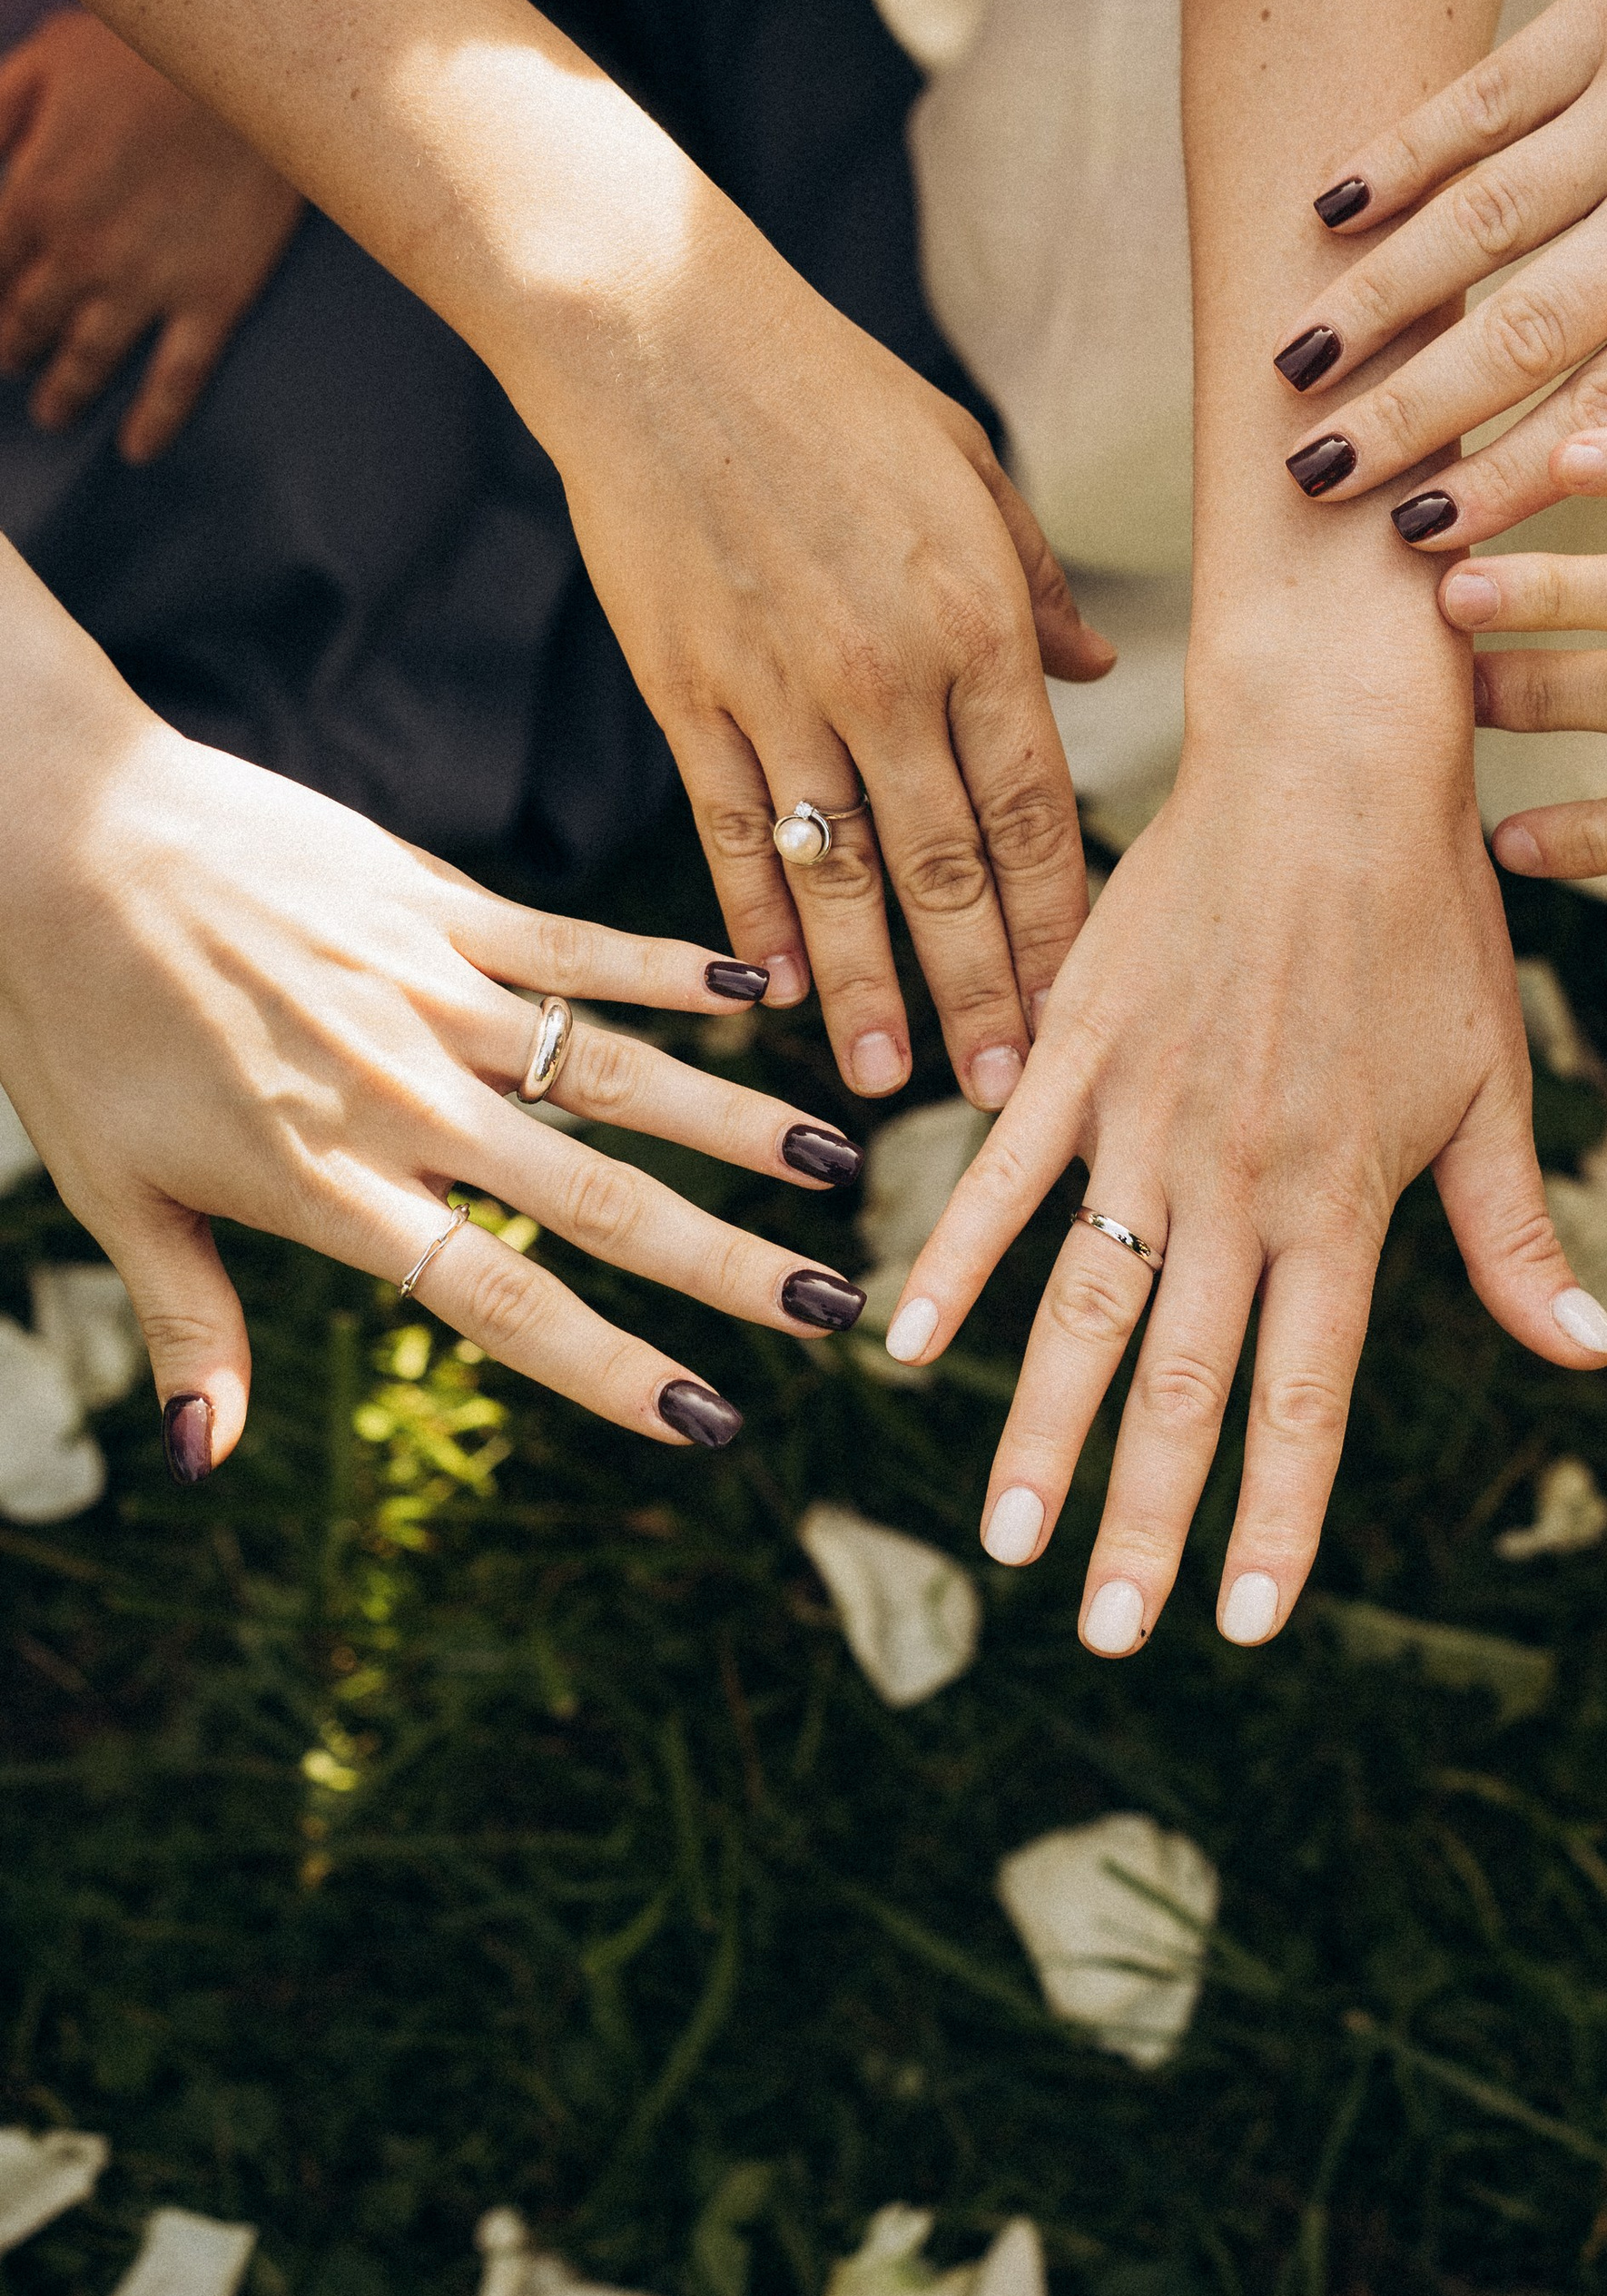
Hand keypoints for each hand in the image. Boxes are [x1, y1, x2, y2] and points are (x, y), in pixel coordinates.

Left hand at [0, 9, 301, 457]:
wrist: (252, 65)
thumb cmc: (146, 47)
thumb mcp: (44, 62)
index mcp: (33, 193)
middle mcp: (80, 253)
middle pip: (28, 322)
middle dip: (9, 351)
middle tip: (7, 367)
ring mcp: (149, 282)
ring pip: (90, 358)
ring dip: (63, 392)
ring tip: (52, 412)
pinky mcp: (214, 296)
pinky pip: (178, 377)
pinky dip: (154, 420)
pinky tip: (137, 449)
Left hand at [0, 674, 881, 1477]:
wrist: (53, 833)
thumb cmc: (70, 1021)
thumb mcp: (113, 1194)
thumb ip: (189, 1326)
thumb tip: (208, 1463)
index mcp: (326, 1182)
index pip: (500, 1300)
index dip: (611, 1370)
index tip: (710, 1422)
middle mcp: (401, 1097)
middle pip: (598, 1199)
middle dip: (729, 1267)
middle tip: (837, 1311)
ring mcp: (430, 994)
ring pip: (618, 1072)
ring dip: (738, 1121)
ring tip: (839, 1164)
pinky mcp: (436, 904)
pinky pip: (577, 946)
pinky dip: (672, 967)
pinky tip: (763, 985)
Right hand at [539, 229, 1115, 1112]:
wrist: (659, 330)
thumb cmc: (834, 388)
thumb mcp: (971, 467)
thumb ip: (1038, 587)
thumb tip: (1094, 681)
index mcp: (980, 618)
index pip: (1040, 812)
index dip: (1063, 926)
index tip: (1088, 1012)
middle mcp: (889, 673)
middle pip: (949, 873)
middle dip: (983, 995)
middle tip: (1006, 1100)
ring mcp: (779, 690)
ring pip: (838, 877)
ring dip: (867, 992)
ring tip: (887, 1089)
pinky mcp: (683, 691)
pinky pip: (728, 830)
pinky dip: (754, 915)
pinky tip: (772, 989)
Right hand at [871, 716, 1606, 1657]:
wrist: (1329, 754)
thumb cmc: (1428, 917)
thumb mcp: (1492, 1082)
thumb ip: (1516, 1236)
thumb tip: (1589, 1358)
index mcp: (1341, 1199)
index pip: (1304, 1398)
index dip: (1273, 1520)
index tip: (1246, 1626)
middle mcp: (1236, 1179)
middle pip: (1185, 1385)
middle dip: (1142, 1522)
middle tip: (1107, 1634)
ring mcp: (1145, 1118)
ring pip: (1087, 1307)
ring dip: (1042, 1430)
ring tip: (1003, 1540)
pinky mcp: (1078, 1049)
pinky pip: (1006, 1177)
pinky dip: (957, 1261)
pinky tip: (908, 1347)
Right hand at [1263, 0, 1606, 550]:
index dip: (1505, 485)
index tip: (1421, 543)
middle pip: (1522, 334)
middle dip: (1406, 418)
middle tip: (1311, 480)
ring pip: (1480, 220)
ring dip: (1376, 301)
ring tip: (1292, 367)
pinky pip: (1486, 97)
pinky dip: (1401, 153)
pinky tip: (1328, 211)